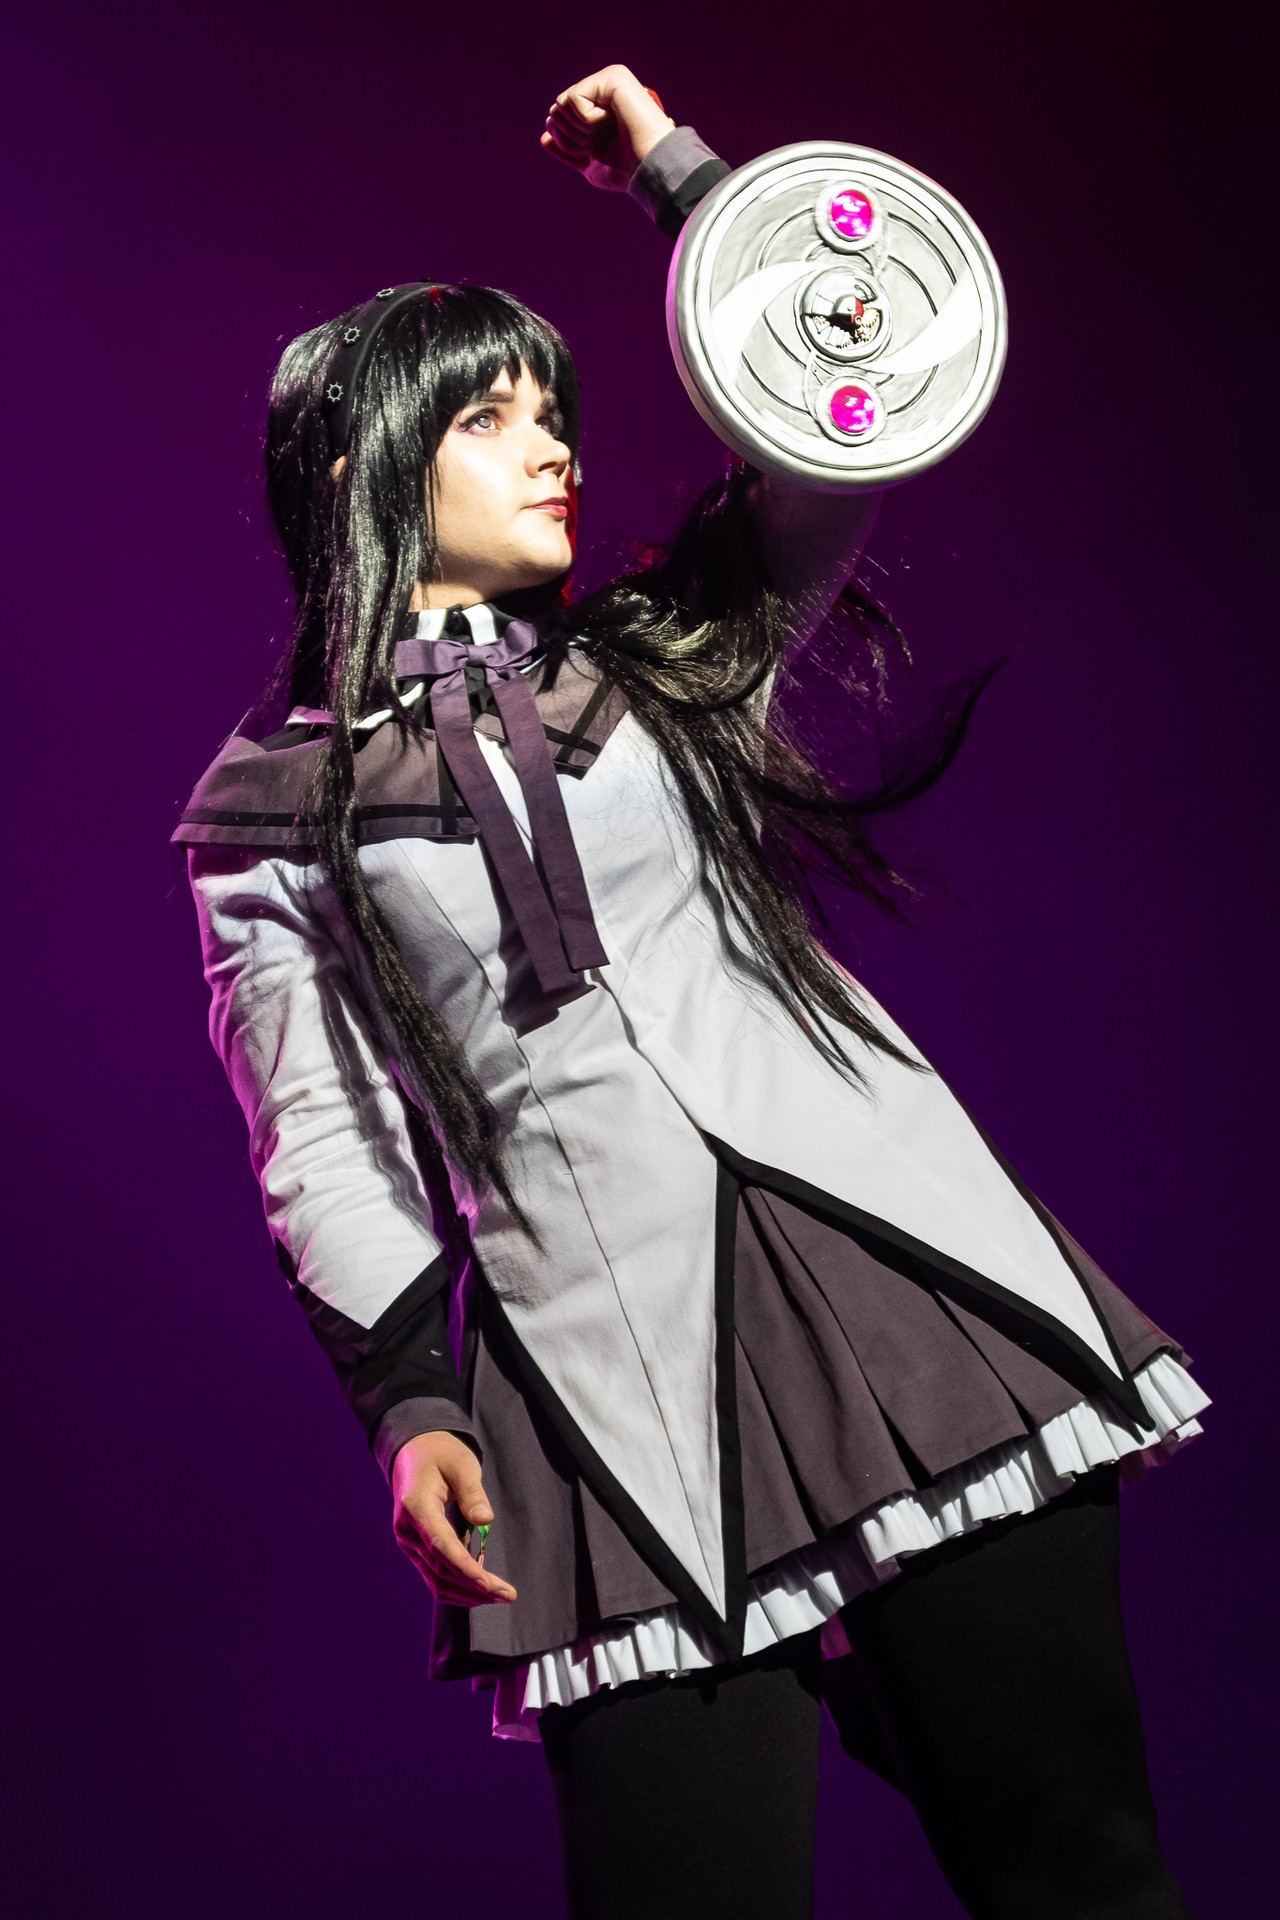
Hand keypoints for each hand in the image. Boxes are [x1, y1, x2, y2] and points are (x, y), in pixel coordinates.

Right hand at [391, 1430, 516, 1607]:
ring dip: (467, 1593)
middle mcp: (407, 1531)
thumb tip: (486, 1520)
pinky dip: (457, 1587)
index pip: (442, 1547)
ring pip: (436, 1581)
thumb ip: (472, 1492)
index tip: (491, 1586)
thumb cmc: (440, 1454)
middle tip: (509, 1595)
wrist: (413, 1453)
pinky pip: (433, 1576)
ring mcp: (408, 1542)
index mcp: (416, 1507)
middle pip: (441, 1571)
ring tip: (500, 1595)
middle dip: (475, 1587)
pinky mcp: (414, 1549)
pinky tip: (480, 1590)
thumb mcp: (461, 1463)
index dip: (466, 1570)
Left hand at [540, 64, 675, 192]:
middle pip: (556, 110)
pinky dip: (588, 121)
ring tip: (608, 131)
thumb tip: (545, 137)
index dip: (567, 143)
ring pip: (561, 104)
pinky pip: (574, 99)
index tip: (595, 150)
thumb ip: (568, 150)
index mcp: (598, 107)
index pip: (558, 120)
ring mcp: (607, 80)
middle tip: (602, 141)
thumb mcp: (589, 165)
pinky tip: (612, 120)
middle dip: (572, 137)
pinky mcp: (611, 77)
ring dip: (581, 130)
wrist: (648, 169)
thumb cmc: (625, 170)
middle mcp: (602, 89)